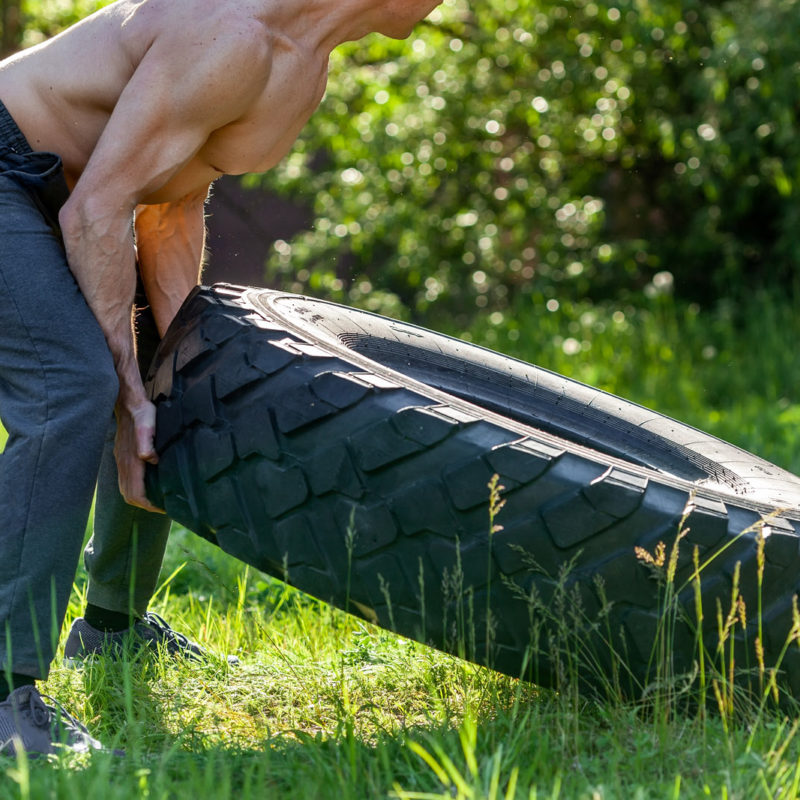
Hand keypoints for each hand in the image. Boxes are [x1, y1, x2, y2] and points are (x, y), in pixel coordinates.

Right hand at [114, 398, 164, 512]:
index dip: (149, 505)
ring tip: (155, 500)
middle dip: (144, 505)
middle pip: (129, 495)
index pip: (136, 493)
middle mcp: (124, 464)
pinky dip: (134, 489)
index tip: (163, 508)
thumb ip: (147, 444)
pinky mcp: (122, 457)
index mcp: (131, 461)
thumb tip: (151, 459)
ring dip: (139, 499)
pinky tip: (146, 485)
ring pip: (125, 489)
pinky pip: (125, 480)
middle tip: (161, 507)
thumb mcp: (148, 426)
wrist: (128, 403)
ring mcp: (121, 461)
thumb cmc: (142, 414)